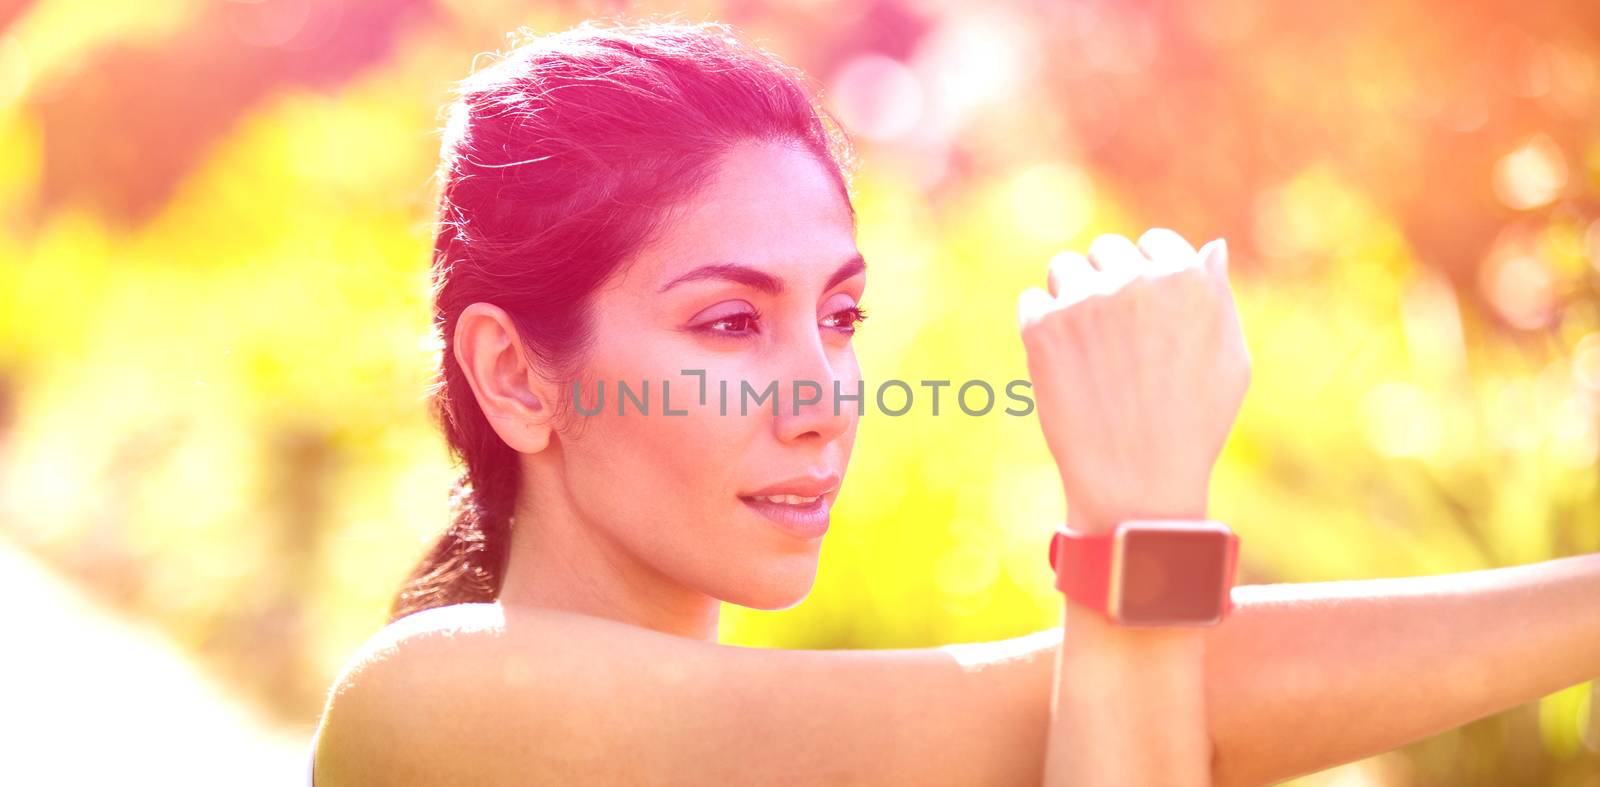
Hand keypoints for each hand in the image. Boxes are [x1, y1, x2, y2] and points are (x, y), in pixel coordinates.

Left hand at [1016, 229, 1250, 533]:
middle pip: (1106, 251)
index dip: (1147, 276)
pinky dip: (1040, 327)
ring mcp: (1083, 301)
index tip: (1143, 312)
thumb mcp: (1231, 361)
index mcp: (1185, 278)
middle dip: (1107, 282)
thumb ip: (1217, 296)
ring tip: (1086, 350)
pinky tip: (1062, 365)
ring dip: (1069, 297)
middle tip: (1112, 337)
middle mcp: (1132, 280)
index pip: (1155, 242)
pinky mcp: (1042, 327)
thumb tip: (1210, 247)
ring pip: (1063, 269)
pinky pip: (1030, 302)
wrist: (1137, 483)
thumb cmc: (1193, 426)